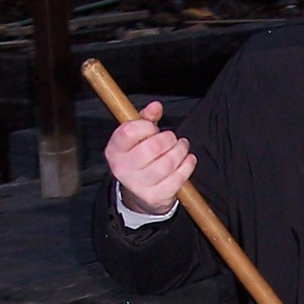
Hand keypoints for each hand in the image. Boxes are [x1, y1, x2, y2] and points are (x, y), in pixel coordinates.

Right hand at [103, 100, 196, 215]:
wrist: (139, 193)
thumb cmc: (140, 159)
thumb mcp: (137, 137)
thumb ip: (145, 119)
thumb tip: (156, 106)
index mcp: (114, 150)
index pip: (129, 132)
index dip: (147, 126)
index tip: (154, 128)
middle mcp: (122, 169)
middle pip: (153, 147)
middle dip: (169, 139)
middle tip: (173, 139)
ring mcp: (138, 185)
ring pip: (168, 163)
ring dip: (181, 151)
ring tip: (182, 146)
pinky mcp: (155, 197)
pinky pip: (177, 178)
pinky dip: (187, 165)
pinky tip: (188, 159)